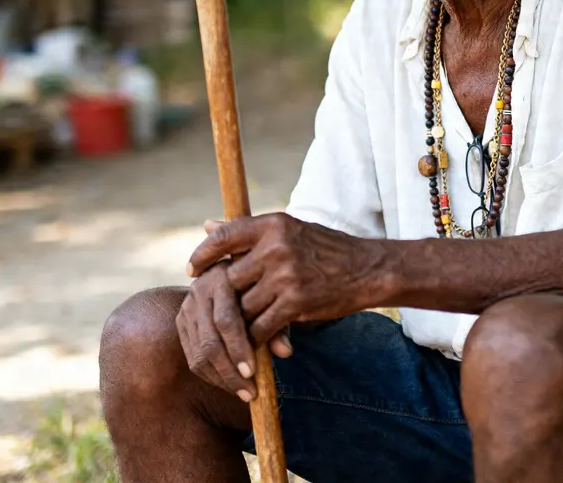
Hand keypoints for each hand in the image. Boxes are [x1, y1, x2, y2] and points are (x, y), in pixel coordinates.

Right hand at [176, 261, 291, 401]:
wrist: (236, 273)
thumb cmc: (262, 288)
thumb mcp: (273, 300)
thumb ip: (278, 325)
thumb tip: (285, 352)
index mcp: (224, 279)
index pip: (226, 321)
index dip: (239, 348)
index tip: (252, 373)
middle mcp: (200, 291)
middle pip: (210, 341)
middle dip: (230, 371)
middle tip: (249, 392)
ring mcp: (188, 307)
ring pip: (199, 353)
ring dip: (222, 379)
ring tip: (244, 394)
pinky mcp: (182, 322)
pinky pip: (193, 357)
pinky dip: (212, 376)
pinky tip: (231, 385)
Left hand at [187, 213, 388, 347]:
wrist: (369, 270)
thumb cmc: (327, 250)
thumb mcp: (290, 230)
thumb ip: (249, 231)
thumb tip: (207, 223)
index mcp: (275, 224)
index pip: (225, 237)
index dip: (203, 254)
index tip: (193, 270)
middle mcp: (277, 247)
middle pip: (231, 279)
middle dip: (227, 297)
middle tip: (223, 308)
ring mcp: (286, 276)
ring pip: (243, 306)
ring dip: (242, 320)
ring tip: (244, 326)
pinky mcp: (295, 302)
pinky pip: (260, 325)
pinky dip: (257, 336)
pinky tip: (260, 338)